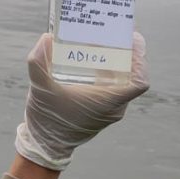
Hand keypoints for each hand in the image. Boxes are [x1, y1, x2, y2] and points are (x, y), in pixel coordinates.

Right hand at [15, 32, 148, 170]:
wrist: (45, 145)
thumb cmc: (47, 119)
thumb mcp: (39, 86)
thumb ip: (39, 60)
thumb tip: (47, 37)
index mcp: (107, 102)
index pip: (139, 82)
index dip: (141, 60)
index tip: (133, 41)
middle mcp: (114, 108)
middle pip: (131, 77)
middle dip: (126, 54)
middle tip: (116, 33)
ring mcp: (109, 111)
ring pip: (122, 82)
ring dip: (116, 62)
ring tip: (103, 42)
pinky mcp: (102, 111)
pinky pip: (113, 89)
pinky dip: (107, 73)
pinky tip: (92, 60)